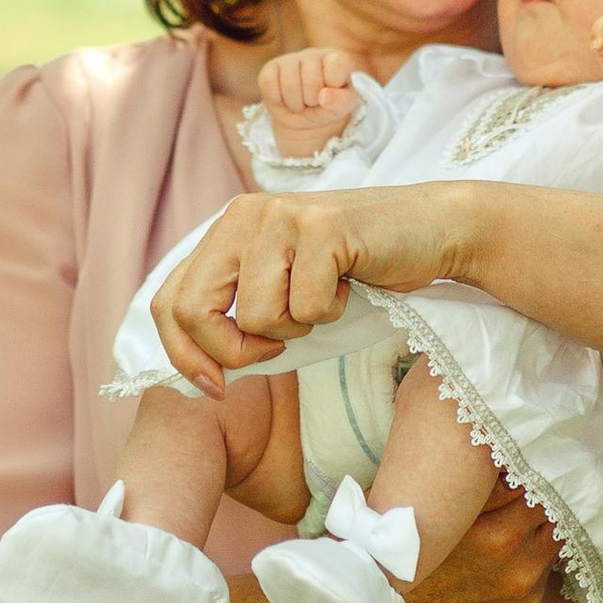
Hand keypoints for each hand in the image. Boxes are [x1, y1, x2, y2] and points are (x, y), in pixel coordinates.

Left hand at [149, 183, 477, 395]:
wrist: (433, 228)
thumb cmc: (358, 268)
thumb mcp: (284, 288)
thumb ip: (238, 315)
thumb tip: (202, 376)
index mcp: (227, 229)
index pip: (169, 301)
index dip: (183, 354)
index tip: (217, 386)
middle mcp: (244, 215)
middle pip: (195, 311)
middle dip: (232, 352)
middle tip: (274, 351)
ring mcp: (281, 216)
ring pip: (255, 315)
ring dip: (295, 329)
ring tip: (322, 299)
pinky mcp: (321, 227)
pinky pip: (305, 307)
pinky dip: (330, 314)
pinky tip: (347, 284)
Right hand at [257, 46, 360, 156]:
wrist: (303, 118)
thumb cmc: (327, 108)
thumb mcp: (341, 108)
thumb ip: (340, 102)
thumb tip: (324, 96)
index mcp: (336, 59)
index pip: (337, 63)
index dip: (333, 83)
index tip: (332, 92)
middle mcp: (313, 54)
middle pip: (311, 80)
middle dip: (312, 101)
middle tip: (313, 103)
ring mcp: (290, 59)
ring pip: (289, 83)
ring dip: (295, 104)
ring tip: (300, 104)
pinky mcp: (270, 68)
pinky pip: (269, 83)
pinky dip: (277, 99)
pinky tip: (284, 99)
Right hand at [396, 482, 554, 602]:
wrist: (385, 601)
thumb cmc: (408, 542)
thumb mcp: (441, 504)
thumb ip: (485, 484)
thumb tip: (515, 460)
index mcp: (500, 537)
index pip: (541, 494)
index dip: (531, 477)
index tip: (522, 470)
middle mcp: (517, 569)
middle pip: (552, 520)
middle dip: (537, 505)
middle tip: (519, 495)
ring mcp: (521, 594)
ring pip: (550, 546)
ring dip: (536, 533)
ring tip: (513, 523)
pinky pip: (540, 575)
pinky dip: (528, 561)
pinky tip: (505, 555)